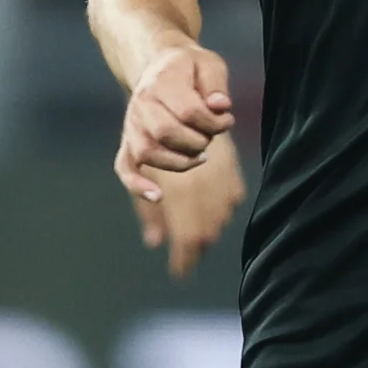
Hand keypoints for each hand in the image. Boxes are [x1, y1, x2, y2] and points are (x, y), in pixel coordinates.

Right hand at [113, 43, 233, 199]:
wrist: (160, 65)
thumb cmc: (190, 69)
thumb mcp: (210, 64)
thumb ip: (216, 84)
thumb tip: (220, 107)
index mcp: (162, 81)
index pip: (188, 111)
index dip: (214, 122)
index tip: (226, 119)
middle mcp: (141, 103)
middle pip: (166, 133)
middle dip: (197, 141)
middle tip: (210, 136)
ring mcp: (132, 124)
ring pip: (148, 152)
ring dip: (180, 160)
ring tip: (199, 155)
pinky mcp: (129, 140)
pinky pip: (125, 166)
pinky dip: (137, 184)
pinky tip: (157, 195)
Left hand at [134, 135, 242, 277]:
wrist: (176, 94)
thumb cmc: (145, 132)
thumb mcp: (135, 168)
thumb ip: (146, 208)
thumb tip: (154, 241)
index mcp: (181, 191)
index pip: (188, 237)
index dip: (185, 260)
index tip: (180, 273)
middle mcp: (204, 187)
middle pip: (206, 232)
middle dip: (196, 250)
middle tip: (187, 262)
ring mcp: (221, 179)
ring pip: (219, 219)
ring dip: (208, 232)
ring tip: (197, 242)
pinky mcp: (232, 171)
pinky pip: (228, 203)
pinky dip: (218, 214)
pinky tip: (211, 215)